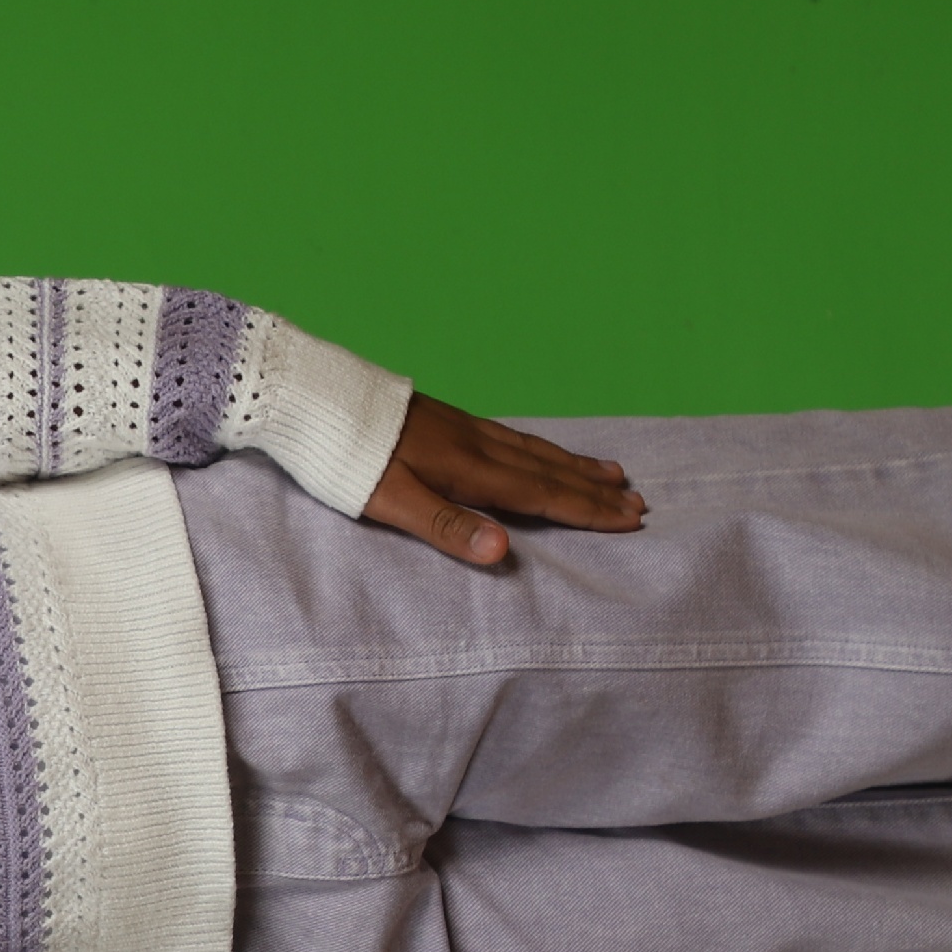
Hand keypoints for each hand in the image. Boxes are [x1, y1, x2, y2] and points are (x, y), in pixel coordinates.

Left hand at [362, 396, 647, 566]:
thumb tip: (504, 553)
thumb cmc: (346, 459)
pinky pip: (512, 437)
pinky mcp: (446, 420)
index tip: (629, 520)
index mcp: (469, 470)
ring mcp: (462, 429)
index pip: (542, 495)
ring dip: (575, 465)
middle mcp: (476, 445)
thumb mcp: (392, 502)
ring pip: (533, 450)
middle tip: (639, 501)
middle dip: (594, 490)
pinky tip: (540, 449)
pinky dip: (541, 448)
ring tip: (611, 471)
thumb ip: (447, 528)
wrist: (312, 398)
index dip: (587, 510)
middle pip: (548, 471)